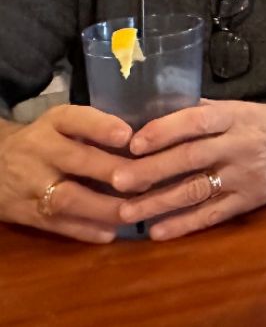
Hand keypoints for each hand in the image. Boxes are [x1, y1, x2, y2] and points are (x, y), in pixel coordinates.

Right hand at [0, 105, 133, 242]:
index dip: (101, 127)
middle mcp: (41, 150)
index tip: (127, 135)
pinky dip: (85, 230)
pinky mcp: (27, 213)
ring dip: (103, 207)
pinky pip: (56, 224)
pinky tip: (110, 233)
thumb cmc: (46, 141)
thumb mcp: (63, 125)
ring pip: (67, 197)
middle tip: (145, 181)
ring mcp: (32, 184)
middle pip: (76, 159)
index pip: (75, 119)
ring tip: (132, 212)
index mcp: (54, 123)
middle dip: (111, 171)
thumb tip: (151, 140)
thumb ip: (98, 129)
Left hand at [111, 100, 265, 240]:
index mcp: (235, 117)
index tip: (133, 142)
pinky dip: (184, 224)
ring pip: (197, 190)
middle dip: (151, 170)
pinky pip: (213, 214)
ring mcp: (245, 175)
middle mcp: (239, 145)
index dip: (165, 131)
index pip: (197, 122)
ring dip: (159, 202)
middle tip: (116, 181)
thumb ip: (201, 112)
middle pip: (191, 158)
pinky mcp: (250, 200)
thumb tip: (151, 112)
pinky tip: (158, 231)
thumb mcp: (238, 108)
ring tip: (126, 212)